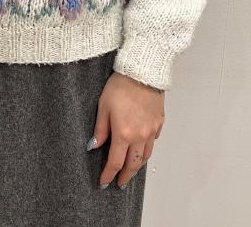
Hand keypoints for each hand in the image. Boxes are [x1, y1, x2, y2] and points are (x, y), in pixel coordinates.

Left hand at [89, 71, 164, 187]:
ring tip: (131, 168)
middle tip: (120, 182)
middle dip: (126, 176)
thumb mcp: (103, 106)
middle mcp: (140, 136)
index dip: (109, 174)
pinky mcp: (159, 122)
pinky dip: (147, 148)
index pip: (116, 162)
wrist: (142, 71)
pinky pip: (153, 141)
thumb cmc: (121, 85)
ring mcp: (152, 130)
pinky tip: (142, 147)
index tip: (104, 181)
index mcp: (124, 133)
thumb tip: (94, 146)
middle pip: (133, 164)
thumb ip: (100, 129)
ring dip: (137, 164)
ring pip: (146, 155)